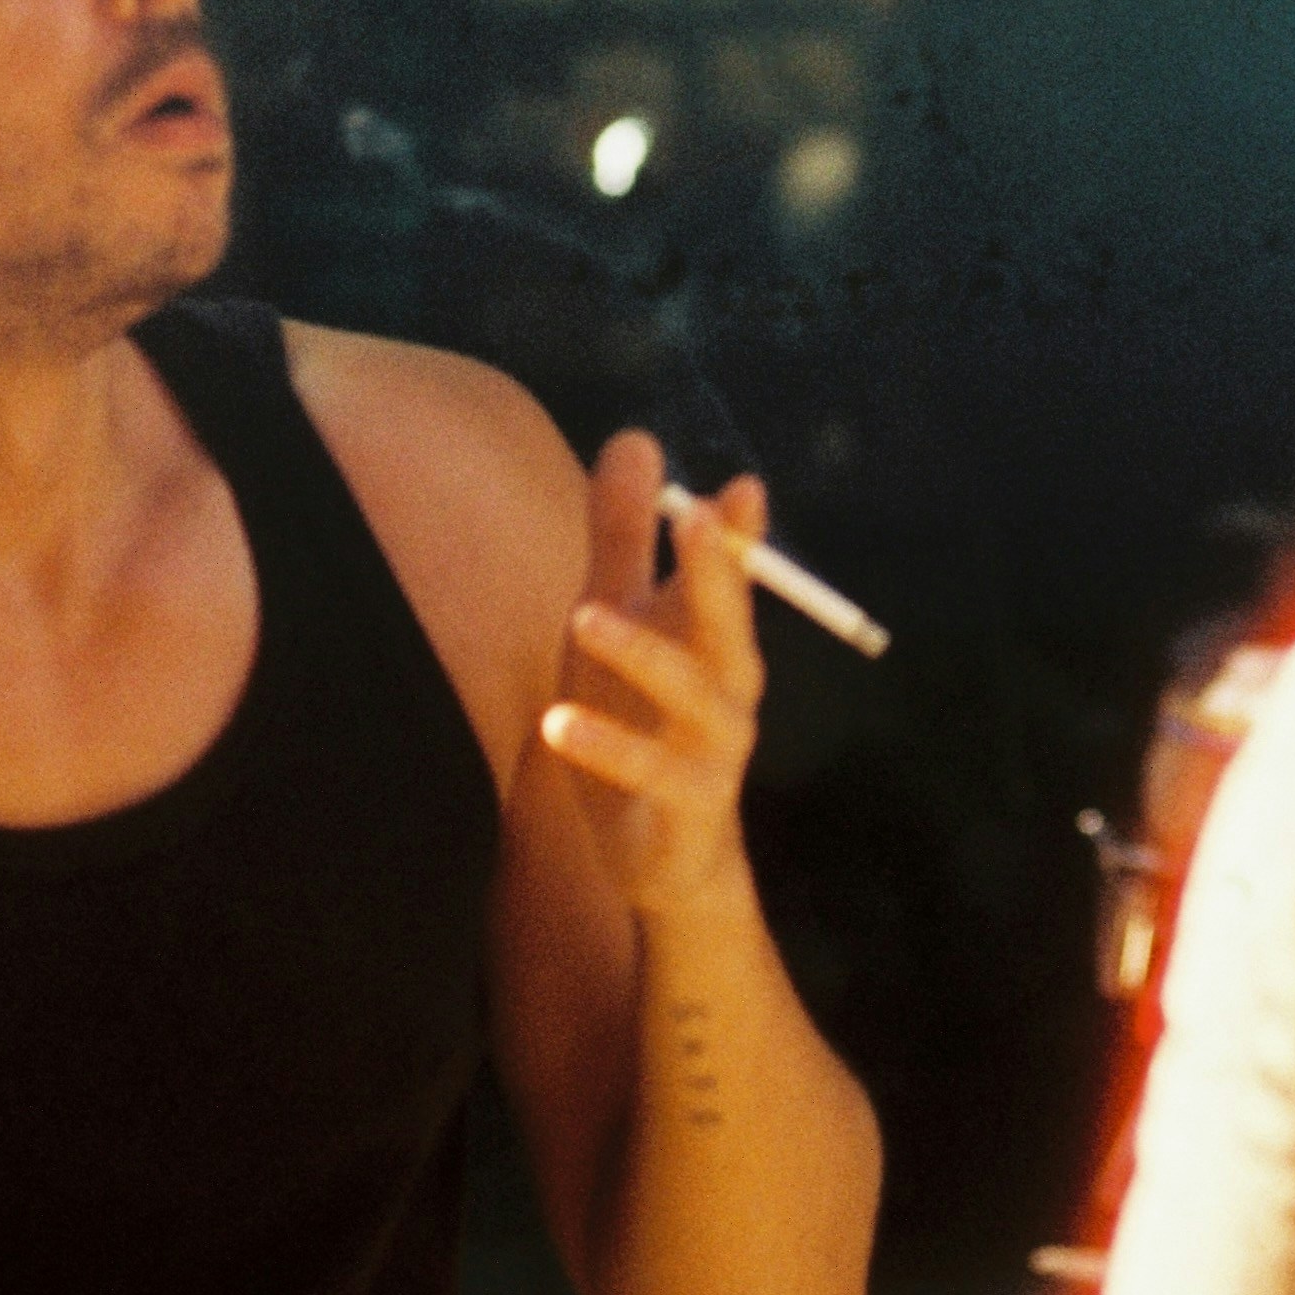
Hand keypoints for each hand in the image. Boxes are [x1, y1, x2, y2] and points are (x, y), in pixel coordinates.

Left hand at [535, 432, 766, 921]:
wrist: (669, 855)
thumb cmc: (644, 718)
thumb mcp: (623, 618)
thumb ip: (627, 536)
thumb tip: (638, 438)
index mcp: (715, 636)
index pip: (733, 575)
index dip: (736, 534)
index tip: (740, 487)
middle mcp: (728, 686)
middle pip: (728, 622)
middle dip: (718, 571)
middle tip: (699, 518)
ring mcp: (715, 747)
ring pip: (689, 695)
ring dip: (641, 652)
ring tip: (582, 616)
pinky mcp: (685, 805)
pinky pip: (647, 772)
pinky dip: (604, 748)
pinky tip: (555, 725)